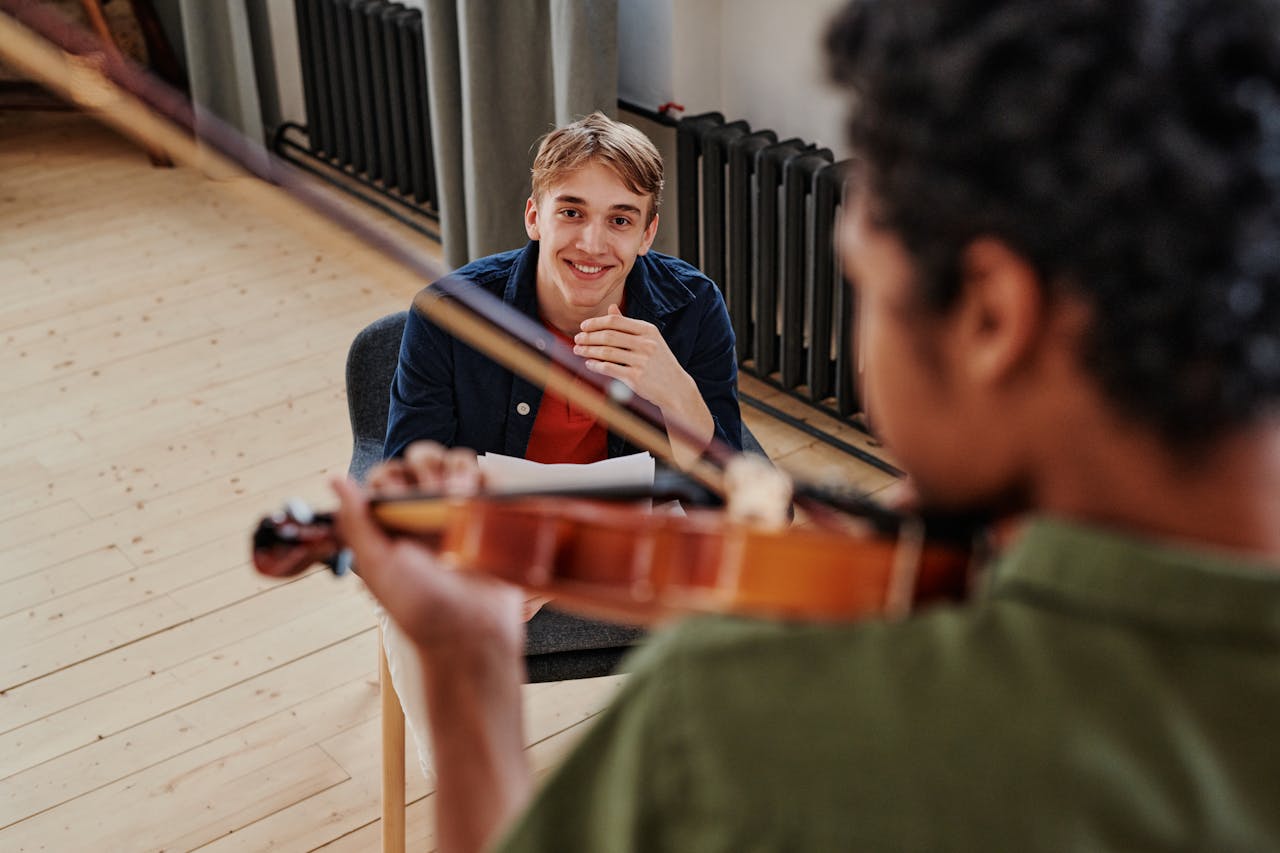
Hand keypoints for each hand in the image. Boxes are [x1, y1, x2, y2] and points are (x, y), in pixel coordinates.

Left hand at [334, 441, 525, 653]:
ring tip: (458, 498)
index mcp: (394, 522)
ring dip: (456, 469)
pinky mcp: (491, 516)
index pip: (388, 474)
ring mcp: (460, 512)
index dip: (392, 476)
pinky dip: (485, 478)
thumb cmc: (420, 609)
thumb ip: (356, 522)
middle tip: (434, 493)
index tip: (400, 497)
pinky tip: (478, 500)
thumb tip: (335, 479)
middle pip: (423, 459)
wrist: (472, 634)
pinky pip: (490, 478)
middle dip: (427, 466)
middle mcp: (426, 513)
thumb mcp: (378, 566)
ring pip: (456, 461)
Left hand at [575, 304, 714, 464]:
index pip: (615, 321)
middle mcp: (646, 343)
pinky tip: (588, 364)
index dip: (596, 323)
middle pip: (609, 336)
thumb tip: (611, 307)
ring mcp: (642, 360)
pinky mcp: (636, 377)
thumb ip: (628, 325)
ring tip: (578, 350)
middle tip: (577, 339)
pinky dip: (595, 365)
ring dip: (588, 351)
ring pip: (606, 352)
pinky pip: (609, 368)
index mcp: (648, 330)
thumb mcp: (648, 339)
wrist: (676, 388)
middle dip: (589, 337)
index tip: (583, 326)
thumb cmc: (659, 362)